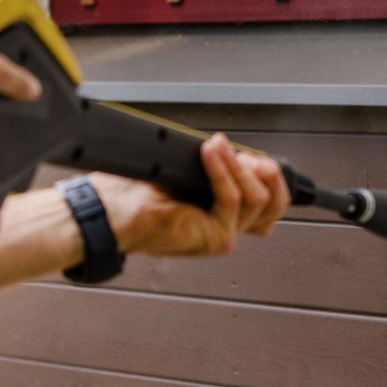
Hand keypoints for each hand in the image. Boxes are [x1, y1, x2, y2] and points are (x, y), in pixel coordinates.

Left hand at [88, 135, 290, 257]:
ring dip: (238, 165)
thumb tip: (234, 147)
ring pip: (257, 198)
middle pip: (275, 203)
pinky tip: (211, 153)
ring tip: (217, 147)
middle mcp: (227, 227)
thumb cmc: (135, 192)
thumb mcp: (184, 170)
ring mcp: (224, 235)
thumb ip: (215, 165)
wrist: (111, 212)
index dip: (269, 173)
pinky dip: (223, 171)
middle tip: (250, 154)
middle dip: (269, 172)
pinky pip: (231, 198)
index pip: (269, 198)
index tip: (255, 154)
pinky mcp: (216, 239)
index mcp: (221, 212)